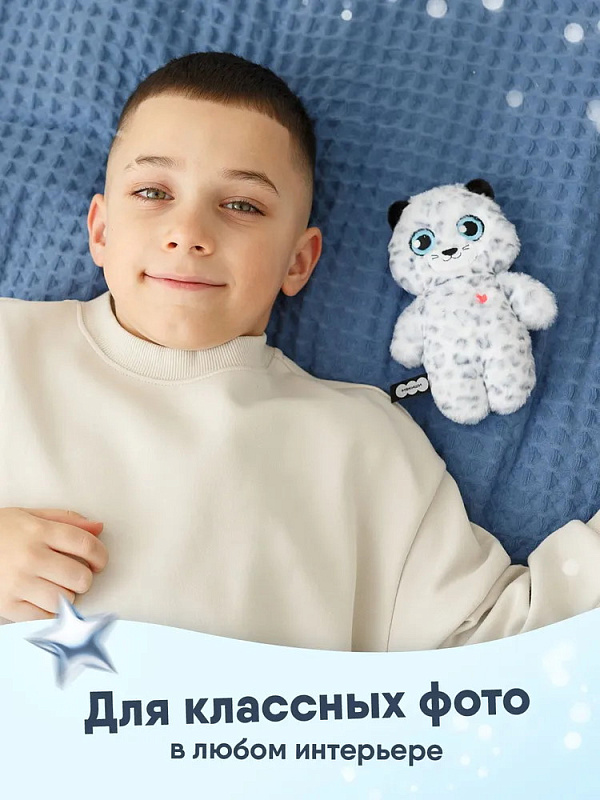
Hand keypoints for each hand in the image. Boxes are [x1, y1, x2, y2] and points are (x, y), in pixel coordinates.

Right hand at [0, 507, 107, 621]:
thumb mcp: (30, 515)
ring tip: (57, 587)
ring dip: (68, 595)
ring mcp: (18, 583)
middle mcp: (30, 557)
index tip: (99, 561)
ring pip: (65, 599)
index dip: (100, 555)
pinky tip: (44, 600)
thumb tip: (99, 527)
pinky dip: (50, 612)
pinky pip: (44, 617)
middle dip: (85, 577)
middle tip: (76, 575)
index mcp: (38, 531)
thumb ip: (66, 519)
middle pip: (80, 576)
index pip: (85, 544)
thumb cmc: (0, 531)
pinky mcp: (7, 605)